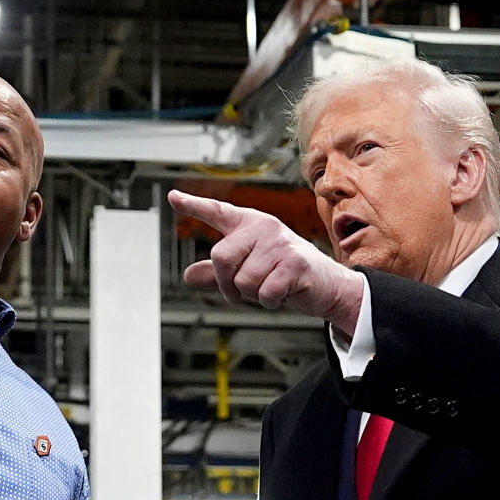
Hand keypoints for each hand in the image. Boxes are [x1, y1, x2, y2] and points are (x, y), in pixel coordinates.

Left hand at [168, 189, 362, 330]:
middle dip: (226, 283)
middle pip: (221, 256)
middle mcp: (264, 227)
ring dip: (254, 294)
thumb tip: (188, 275)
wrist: (326, 285)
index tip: (173, 198)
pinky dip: (270, 302)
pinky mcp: (294, 263)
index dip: (193, 206)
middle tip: (242, 291)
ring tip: (271, 285)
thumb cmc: (284, 274)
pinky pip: (264, 292)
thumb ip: (216, 273)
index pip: (217, 212)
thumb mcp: (247, 271)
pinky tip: (284, 292)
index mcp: (249, 225)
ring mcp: (280, 243)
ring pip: (243, 281)